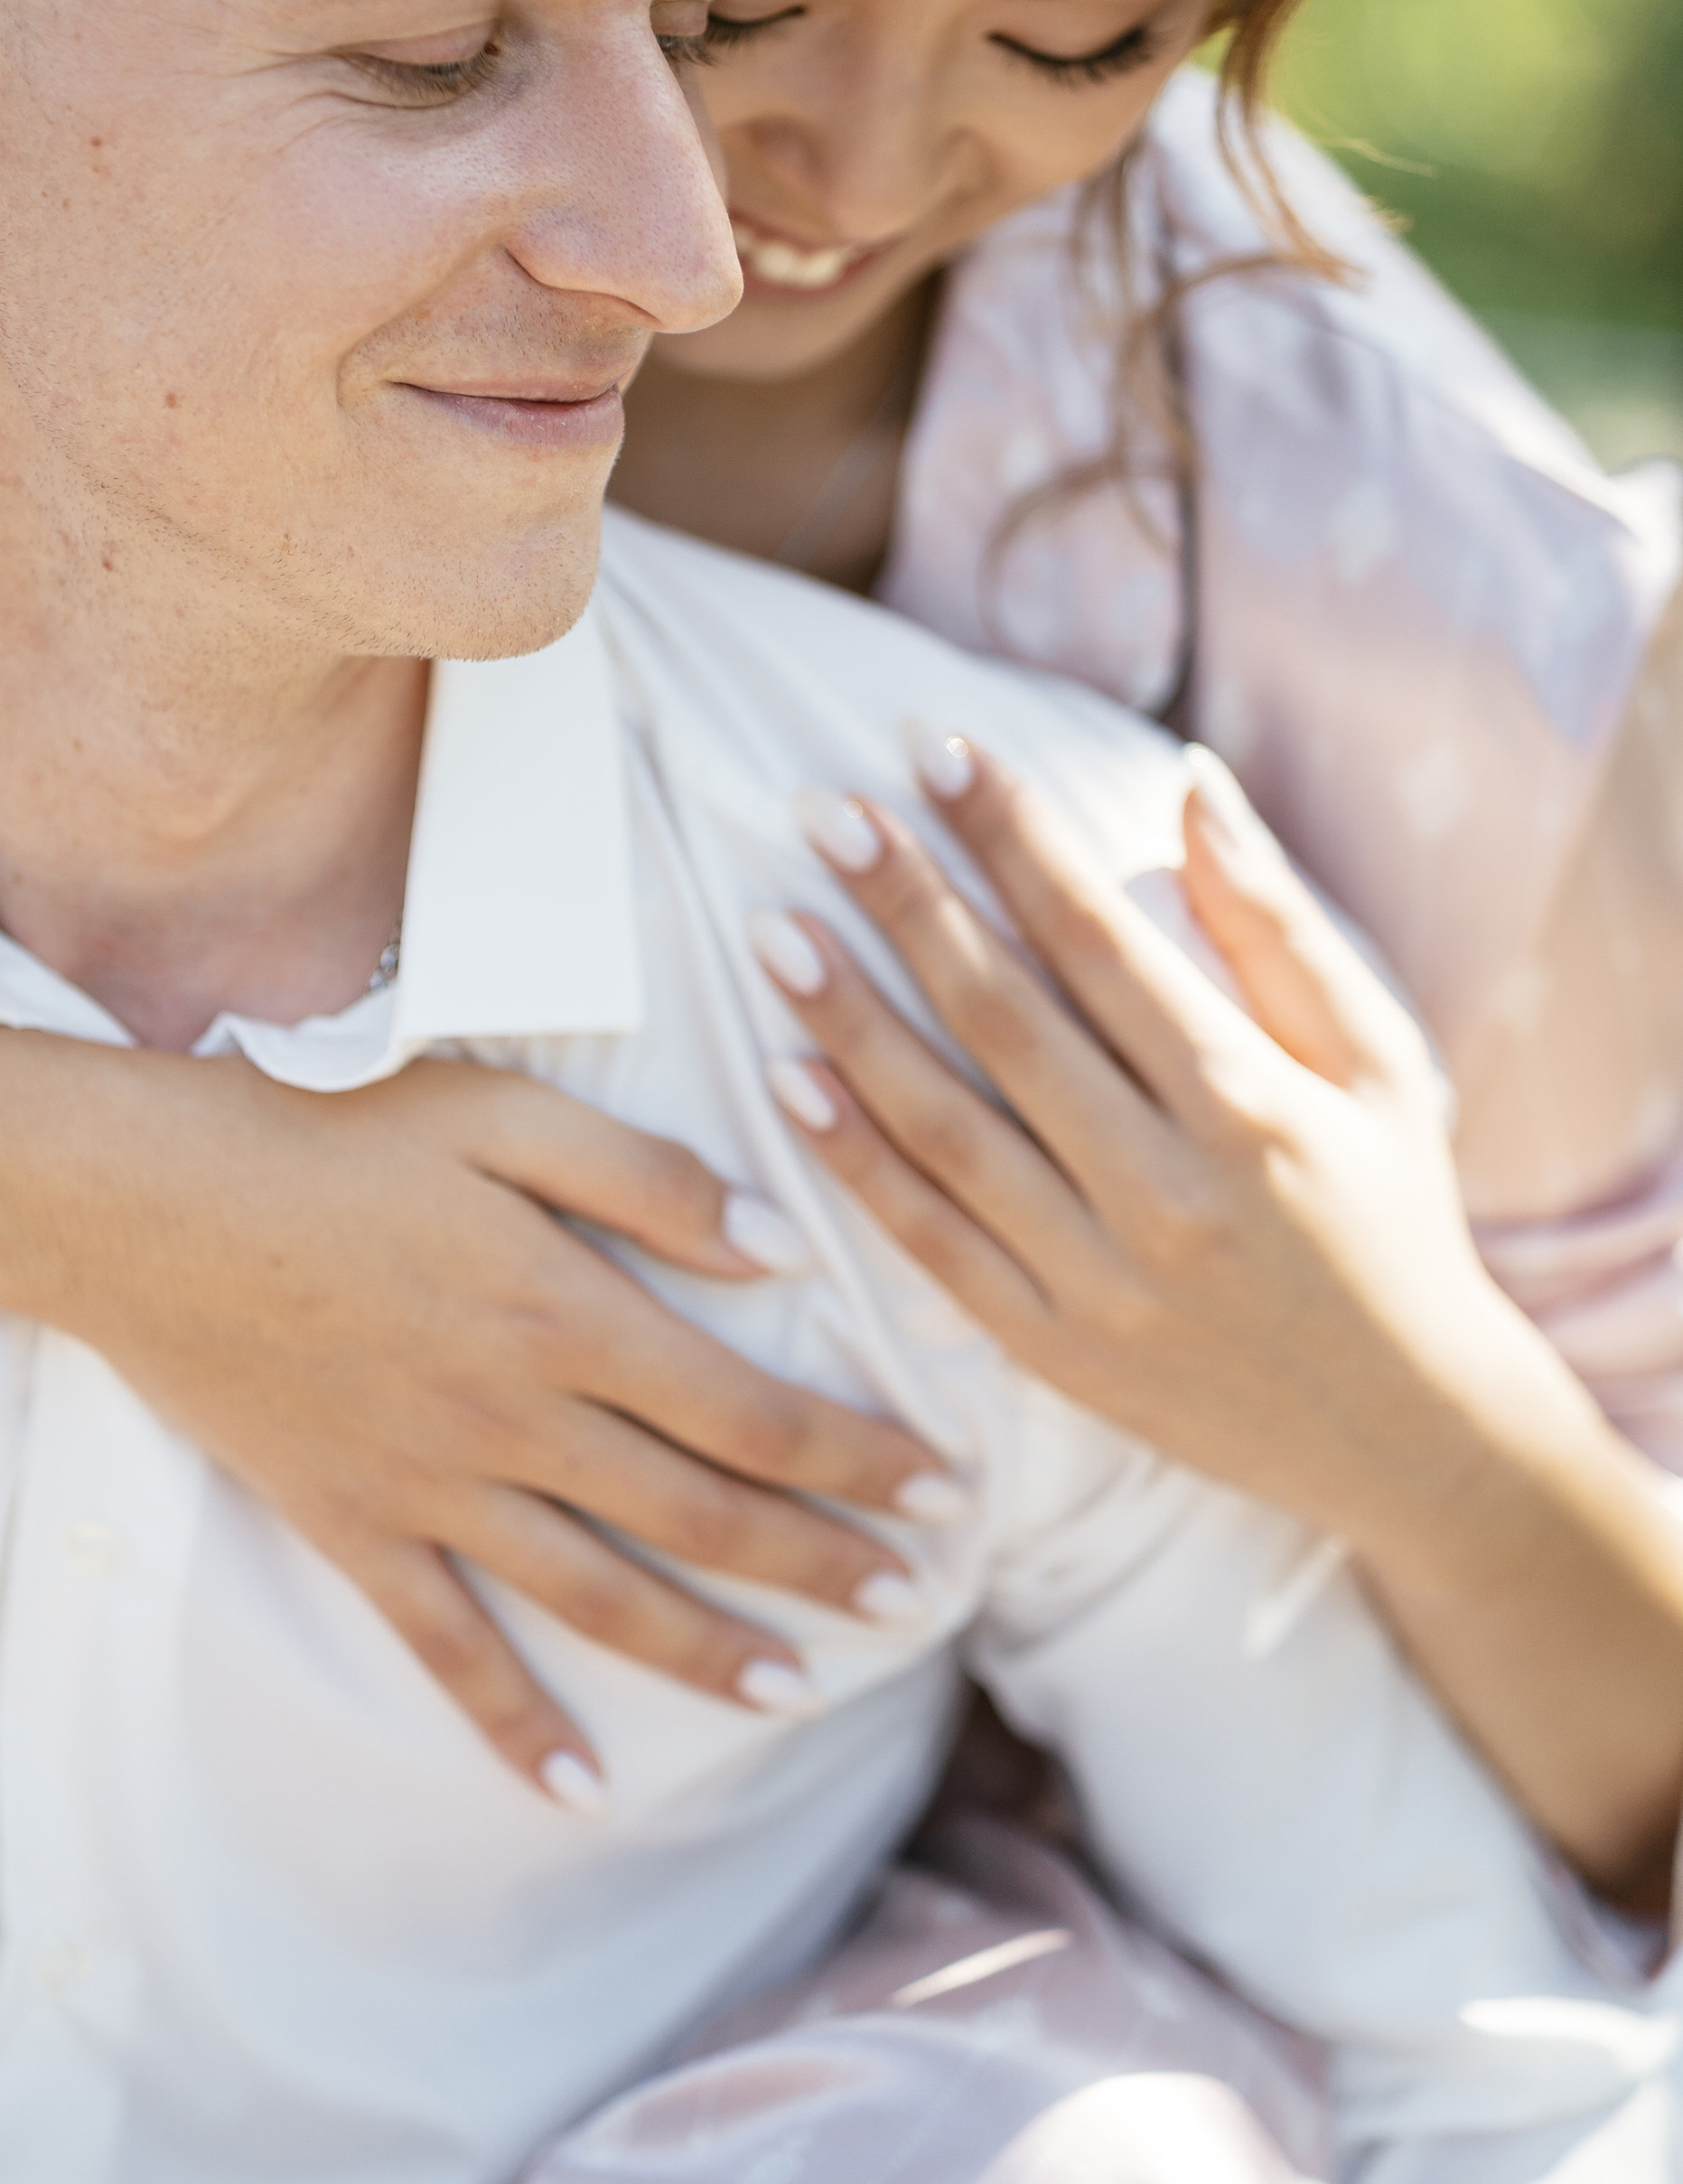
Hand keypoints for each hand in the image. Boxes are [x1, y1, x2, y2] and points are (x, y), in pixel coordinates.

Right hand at [30, 1049, 940, 1803]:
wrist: (142, 1204)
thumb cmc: (323, 1130)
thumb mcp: (498, 1109)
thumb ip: (645, 1177)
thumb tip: (779, 1248)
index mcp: (566, 1310)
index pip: (749, 1406)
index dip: (855, 1455)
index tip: (941, 1488)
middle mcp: (517, 1419)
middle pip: (700, 1513)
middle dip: (817, 1564)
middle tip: (910, 1604)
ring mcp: (434, 1488)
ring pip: (599, 1594)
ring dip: (706, 1652)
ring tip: (794, 1694)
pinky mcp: (354, 1528)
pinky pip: (447, 1648)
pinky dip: (516, 1723)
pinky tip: (578, 1788)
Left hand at [750, 735, 1682, 1904]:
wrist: (1409, 1434)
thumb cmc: (1392, 1214)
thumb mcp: (1375, 1060)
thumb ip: (1274, 922)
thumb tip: (1187, 781)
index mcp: (1249, 1101)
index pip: (1096, 938)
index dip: (1010, 837)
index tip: (935, 749)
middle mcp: (1167, 1190)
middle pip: (1003, 1019)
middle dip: (906, 903)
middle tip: (822, 811)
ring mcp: (1101, 1278)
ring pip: (947, 1128)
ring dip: (850, 1021)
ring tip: (774, 927)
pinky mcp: (1054, 1349)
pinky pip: (930, 1241)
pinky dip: (854, 1159)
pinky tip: (788, 1075)